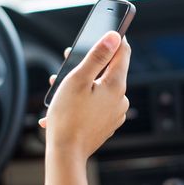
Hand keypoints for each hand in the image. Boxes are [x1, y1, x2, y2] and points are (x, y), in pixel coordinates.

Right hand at [40, 31, 130, 160]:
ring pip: (100, 87)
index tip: (107, 31)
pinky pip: (97, 103)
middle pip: (108, 71)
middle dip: (90, 63)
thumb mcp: (78, 79)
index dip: (115, 39)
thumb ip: (97, 56)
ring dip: (83, 81)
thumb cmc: (68, 115)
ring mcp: (114, 113)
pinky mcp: (106, 123)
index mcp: (116, 85)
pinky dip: (84, 98)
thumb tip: (114, 36)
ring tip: (61, 85)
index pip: (123, 53)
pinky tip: (67, 102)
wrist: (66, 153)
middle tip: (70, 60)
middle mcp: (120, 99)